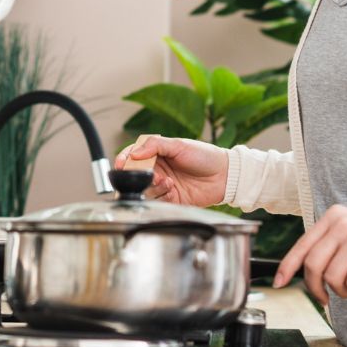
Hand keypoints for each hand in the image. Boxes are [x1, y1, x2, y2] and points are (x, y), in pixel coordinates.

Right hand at [113, 134, 227, 206]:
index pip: (133, 156)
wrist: (225, 175)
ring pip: (145, 190)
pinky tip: (173, 190)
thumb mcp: (179, 145)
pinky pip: (158, 201)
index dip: (124, 160)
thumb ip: (155, 146)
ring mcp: (164, 185)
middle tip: (153, 175)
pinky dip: (162, 196)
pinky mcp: (171, 200)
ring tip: (168, 182)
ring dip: (153, 187)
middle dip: (140, 176)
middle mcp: (158, 170)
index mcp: (157, 154)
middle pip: (136, 176)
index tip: (121, 164)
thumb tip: (134, 152)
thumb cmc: (205, 156)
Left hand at [273, 204, 346, 307]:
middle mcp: (341, 223)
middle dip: (317, 289)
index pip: (302, 246)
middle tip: (326, 300)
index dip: (287, 267)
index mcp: (332, 217)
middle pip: (313, 266)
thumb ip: (329, 248)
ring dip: (345, 292)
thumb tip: (305, 274)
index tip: (279, 283)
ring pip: (332, 279)